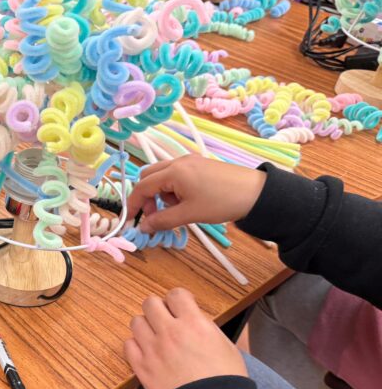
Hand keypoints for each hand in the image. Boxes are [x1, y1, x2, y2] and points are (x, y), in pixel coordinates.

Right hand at [125, 155, 266, 232]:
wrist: (256, 193)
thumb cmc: (222, 202)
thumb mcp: (189, 214)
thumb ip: (162, 220)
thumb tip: (144, 227)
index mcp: (174, 171)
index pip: (142, 186)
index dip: (133, 204)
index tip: (131, 219)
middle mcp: (178, 161)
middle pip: (148, 176)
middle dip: (146, 197)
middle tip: (155, 216)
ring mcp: (189, 161)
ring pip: (161, 176)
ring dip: (160, 193)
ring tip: (176, 209)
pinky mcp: (199, 164)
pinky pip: (175, 175)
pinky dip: (173, 188)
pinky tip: (187, 200)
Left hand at [125, 289, 247, 388]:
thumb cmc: (226, 381)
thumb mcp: (226, 346)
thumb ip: (206, 328)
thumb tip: (194, 319)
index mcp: (194, 324)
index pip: (176, 295)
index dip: (179, 299)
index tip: (181, 306)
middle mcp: (170, 332)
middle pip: (150, 303)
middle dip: (159, 309)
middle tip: (166, 320)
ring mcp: (153, 349)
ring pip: (136, 321)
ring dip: (146, 326)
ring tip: (156, 337)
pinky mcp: (142, 367)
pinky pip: (128, 345)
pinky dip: (136, 346)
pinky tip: (147, 352)